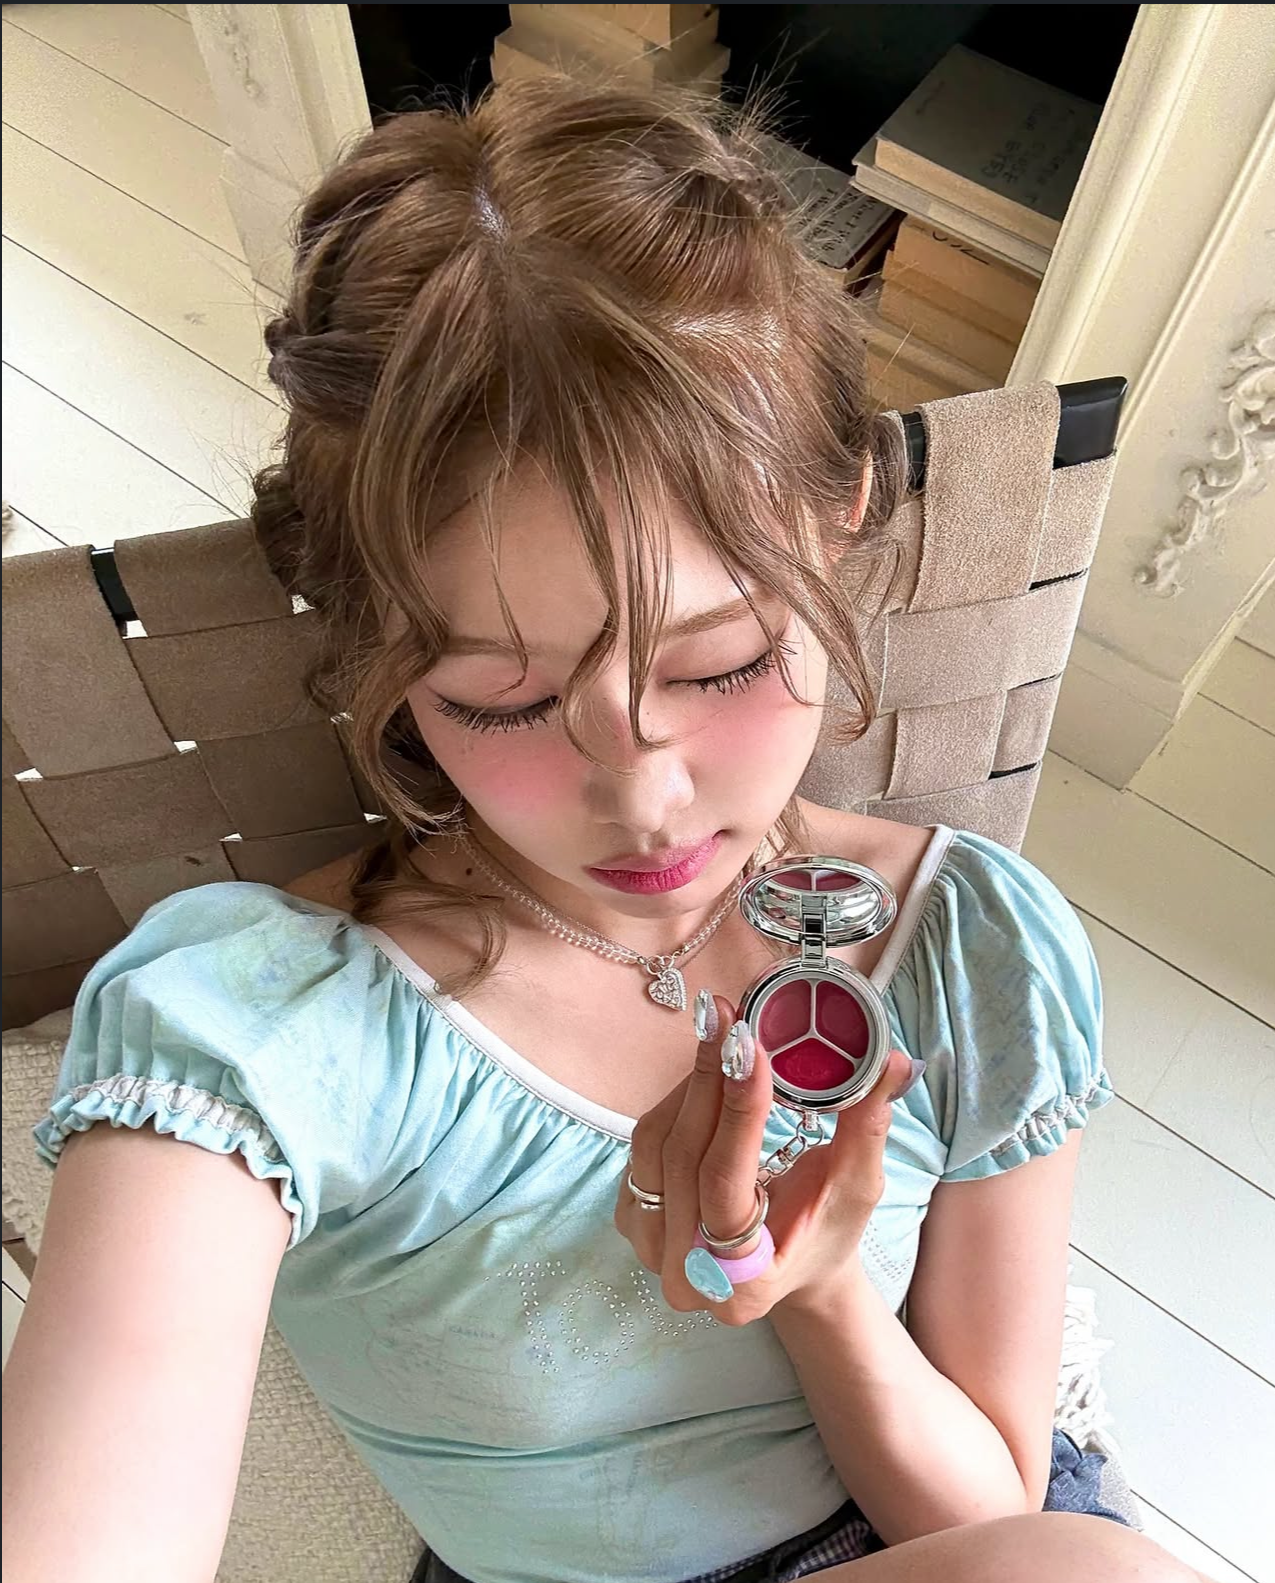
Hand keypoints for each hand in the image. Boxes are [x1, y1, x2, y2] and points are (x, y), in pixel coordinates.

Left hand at [613, 995, 917, 1325]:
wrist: (789, 1265)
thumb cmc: (826, 1231)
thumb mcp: (856, 1187)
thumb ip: (867, 1128)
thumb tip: (895, 1062)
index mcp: (743, 1285)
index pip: (725, 1188)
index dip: (736, 1114)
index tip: (750, 1048)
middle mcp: (686, 1278)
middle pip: (683, 1160)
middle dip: (709, 1080)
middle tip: (728, 1017)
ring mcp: (649, 1249)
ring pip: (655, 1146)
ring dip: (691, 1083)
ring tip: (722, 1034)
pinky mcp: (632, 1216)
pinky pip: (644, 1148)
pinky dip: (674, 1101)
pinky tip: (707, 1072)